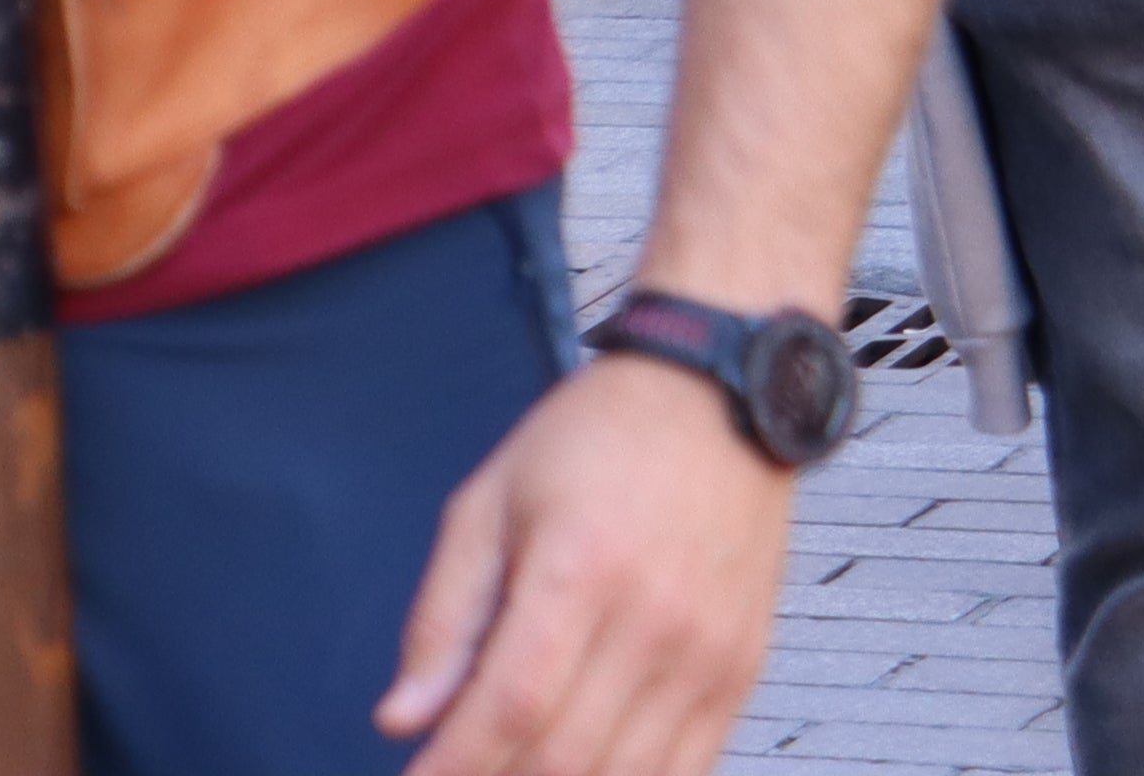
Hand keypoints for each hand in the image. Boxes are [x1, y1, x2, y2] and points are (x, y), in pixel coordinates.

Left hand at [376, 356, 797, 775]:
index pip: (510, 704)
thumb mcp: (487, 502)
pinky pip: (686, 769)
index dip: (456, 764)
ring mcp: (706, 659)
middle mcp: (653, 625)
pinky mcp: (739, 677)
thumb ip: (443, 616)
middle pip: (565, 755)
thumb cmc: (595, 439)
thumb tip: (404, 715)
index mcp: (579, 570)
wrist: (718, 405)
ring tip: (504, 772)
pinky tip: (582, 772)